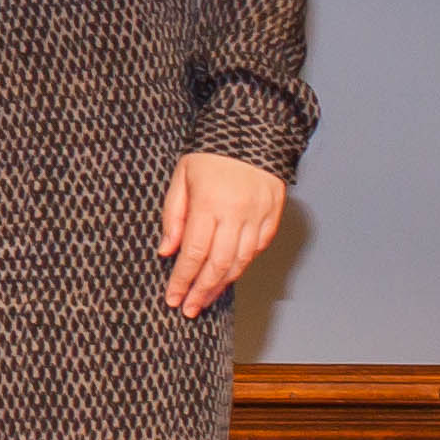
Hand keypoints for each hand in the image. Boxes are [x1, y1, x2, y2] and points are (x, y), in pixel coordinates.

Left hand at [155, 150, 287, 318]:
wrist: (252, 131)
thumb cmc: (210, 154)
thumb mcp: (181, 178)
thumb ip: (173, 216)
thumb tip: (167, 252)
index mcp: (209, 203)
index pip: (193, 253)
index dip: (182, 280)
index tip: (173, 298)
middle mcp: (236, 214)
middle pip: (218, 265)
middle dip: (201, 291)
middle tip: (189, 309)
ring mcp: (258, 216)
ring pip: (240, 262)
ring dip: (221, 285)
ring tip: (205, 299)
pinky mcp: (273, 216)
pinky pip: (257, 249)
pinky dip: (242, 265)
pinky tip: (227, 276)